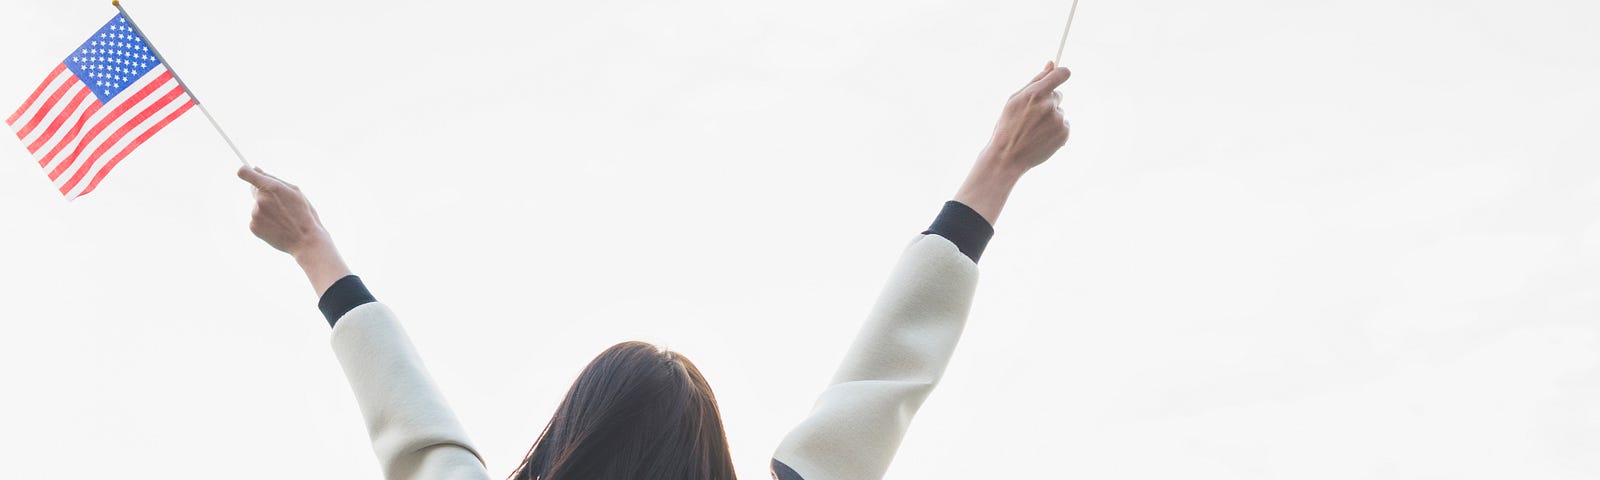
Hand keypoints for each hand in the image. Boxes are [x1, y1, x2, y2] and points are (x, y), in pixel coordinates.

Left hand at [238, 166, 350, 296]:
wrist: (306, 241)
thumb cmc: (304, 214)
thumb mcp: (295, 191)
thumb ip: (273, 179)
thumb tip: (256, 169)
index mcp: (271, 187)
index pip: (245, 173)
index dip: (246, 171)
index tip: (250, 173)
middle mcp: (260, 200)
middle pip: (254, 190)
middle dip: (265, 193)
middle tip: (281, 205)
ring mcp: (255, 214)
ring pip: (256, 206)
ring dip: (266, 209)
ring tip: (283, 219)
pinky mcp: (253, 227)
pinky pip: (256, 218)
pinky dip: (265, 221)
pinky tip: (277, 227)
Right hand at [953, 62, 1072, 224]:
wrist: (1007, 157)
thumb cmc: (1007, 126)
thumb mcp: (1014, 100)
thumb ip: (1035, 80)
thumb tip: (1052, 63)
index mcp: (1035, 93)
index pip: (1061, 74)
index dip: (1061, 74)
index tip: (1059, 76)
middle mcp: (1049, 105)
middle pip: (1058, 95)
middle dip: (1048, 102)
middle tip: (1031, 117)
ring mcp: (1058, 120)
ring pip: (1060, 111)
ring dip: (1050, 118)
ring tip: (1034, 130)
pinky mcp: (1064, 133)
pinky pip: (1064, 124)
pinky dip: (1055, 130)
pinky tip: (1041, 137)